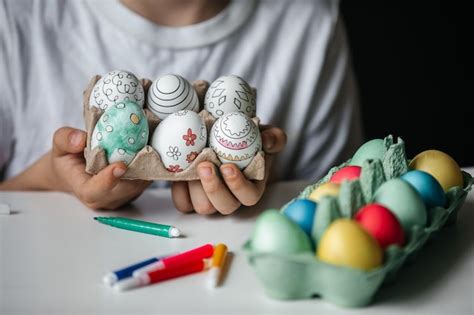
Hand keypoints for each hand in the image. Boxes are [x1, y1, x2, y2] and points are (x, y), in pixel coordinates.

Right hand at [49, 127, 150, 209]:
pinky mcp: (137, 189)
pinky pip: (147, 179)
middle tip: (144, 145)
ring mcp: (124, 196)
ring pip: (140, 183)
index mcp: (85, 191)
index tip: (120, 165)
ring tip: (149, 142)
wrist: (76, 171)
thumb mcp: (59, 146)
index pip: (96, 192)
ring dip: (147, 165)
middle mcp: (108, 198)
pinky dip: (150, 164)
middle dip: (136, 168)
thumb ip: (65, 140)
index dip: (108, 180)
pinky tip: (151, 147)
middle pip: (126, 187)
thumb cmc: (67, 161)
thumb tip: (80, 139)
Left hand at [171, 126, 286, 214]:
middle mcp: (231, 197)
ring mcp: (210, 200)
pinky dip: (180, 190)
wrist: (220, 134)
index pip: (249, 197)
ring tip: (192, 164)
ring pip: (203, 207)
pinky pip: (183, 203)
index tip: (228, 166)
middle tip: (205, 165)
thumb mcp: (265, 134)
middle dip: (214, 188)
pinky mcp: (190, 198)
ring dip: (196, 188)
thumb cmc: (246, 138)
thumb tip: (267, 141)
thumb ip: (273, 137)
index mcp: (251, 186)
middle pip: (225, 206)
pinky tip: (180, 172)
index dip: (238, 186)